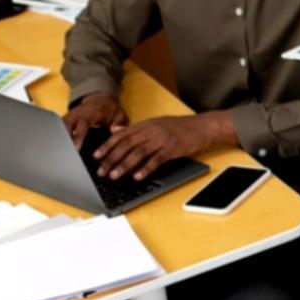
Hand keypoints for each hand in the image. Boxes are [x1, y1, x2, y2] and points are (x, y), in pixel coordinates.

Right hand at [63, 92, 126, 148]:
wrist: (100, 100)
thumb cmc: (110, 110)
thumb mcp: (119, 115)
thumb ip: (119, 123)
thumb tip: (115, 130)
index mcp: (91, 113)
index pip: (83, 124)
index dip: (79, 136)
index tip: (76, 147)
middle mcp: (78, 114)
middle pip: (66, 124)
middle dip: (64, 138)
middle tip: (64, 152)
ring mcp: (70, 116)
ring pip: (59, 125)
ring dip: (58, 137)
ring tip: (59, 152)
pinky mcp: (65, 119)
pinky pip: (58, 126)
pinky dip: (57, 135)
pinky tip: (57, 148)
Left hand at [92, 115, 215, 180]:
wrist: (203, 126)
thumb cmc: (180, 127)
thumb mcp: (156, 123)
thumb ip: (135, 128)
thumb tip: (115, 130)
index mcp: (146, 125)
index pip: (121, 135)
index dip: (107, 146)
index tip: (96, 156)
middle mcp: (151, 130)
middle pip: (127, 145)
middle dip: (112, 159)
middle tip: (102, 171)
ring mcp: (162, 139)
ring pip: (138, 152)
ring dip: (124, 165)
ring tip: (115, 175)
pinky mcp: (173, 148)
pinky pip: (156, 159)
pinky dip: (146, 168)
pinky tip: (138, 176)